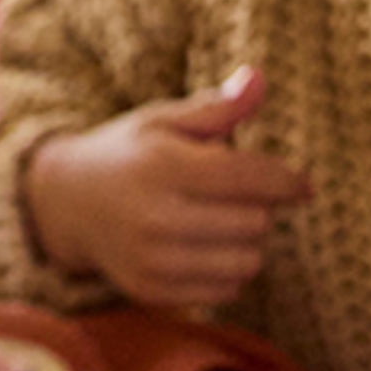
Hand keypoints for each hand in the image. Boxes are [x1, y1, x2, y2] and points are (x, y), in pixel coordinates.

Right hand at [21, 67, 312, 312]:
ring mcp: (150, 259)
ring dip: (249, 243)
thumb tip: (260, 79)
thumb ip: (218, 106)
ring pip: (245, 263)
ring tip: (226, 221)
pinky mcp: (150, 291)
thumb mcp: (166, 119)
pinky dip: (229, 271)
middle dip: (260, 208)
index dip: (287, 182)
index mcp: (163, 165)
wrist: (67, 203)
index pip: (247, 178)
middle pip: (254, 223)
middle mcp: (155, 216)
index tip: (304, 186)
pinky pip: (224, 291)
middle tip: (242, 196)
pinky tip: (208, 248)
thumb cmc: (130, 153)